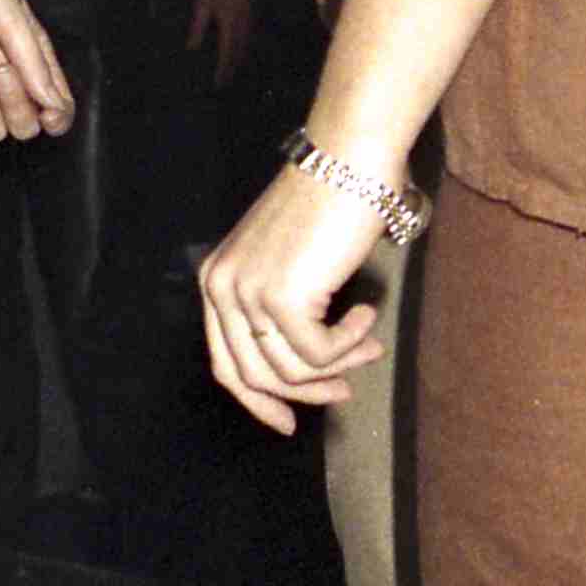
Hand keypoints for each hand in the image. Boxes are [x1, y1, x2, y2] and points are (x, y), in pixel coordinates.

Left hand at [0, 0, 73, 141]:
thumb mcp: (10, 17)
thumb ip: (33, 63)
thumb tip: (54, 106)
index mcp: (31, 55)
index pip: (56, 102)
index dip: (57, 117)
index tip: (48, 113)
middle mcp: (6, 73)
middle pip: (25, 122)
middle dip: (16, 105)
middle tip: (0, 66)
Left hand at [185, 0, 256, 89]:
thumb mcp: (203, 4)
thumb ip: (198, 28)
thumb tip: (191, 49)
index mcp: (230, 26)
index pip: (227, 56)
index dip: (222, 72)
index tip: (217, 85)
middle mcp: (243, 28)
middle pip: (238, 56)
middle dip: (231, 71)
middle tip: (222, 85)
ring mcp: (250, 22)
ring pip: (245, 48)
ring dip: (237, 62)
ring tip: (228, 74)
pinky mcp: (252, 16)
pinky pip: (248, 39)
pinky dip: (242, 50)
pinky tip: (236, 52)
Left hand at [198, 160, 387, 437]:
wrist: (347, 161)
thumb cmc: (329, 204)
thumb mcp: (288, 261)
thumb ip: (281, 308)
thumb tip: (307, 372)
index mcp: (216, 281)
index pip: (227, 364)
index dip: (258, 401)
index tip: (289, 424)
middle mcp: (222, 288)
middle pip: (257, 376)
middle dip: (306, 393)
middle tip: (345, 391)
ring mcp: (248, 292)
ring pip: (292, 370)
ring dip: (338, 365)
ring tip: (369, 346)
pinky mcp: (281, 296)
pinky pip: (318, 353)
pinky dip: (348, 343)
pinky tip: (366, 314)